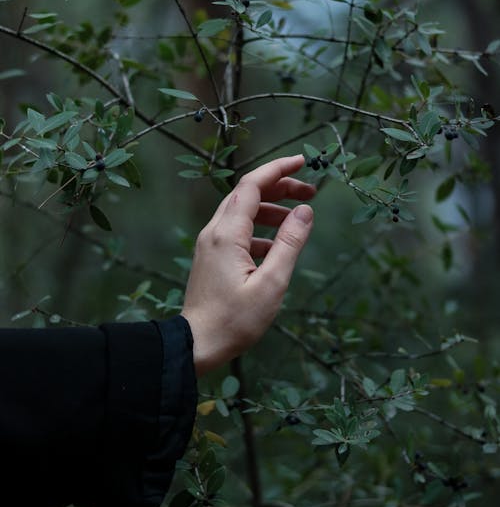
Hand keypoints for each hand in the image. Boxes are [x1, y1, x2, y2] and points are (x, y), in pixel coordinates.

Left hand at [181, 155, 314, 374]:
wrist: (196, 344)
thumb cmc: (235, 320)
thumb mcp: (272, 284)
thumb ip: (289, 244)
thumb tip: (305, 211)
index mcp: (227, 234)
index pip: (252, 184)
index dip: (278, 169)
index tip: (303, 161)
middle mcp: (214, 232)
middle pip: (246, 194)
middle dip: (278, 187)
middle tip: (309, 191)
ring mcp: (210, 244)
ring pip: (241, 212)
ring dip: (270, 209)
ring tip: (297, 220)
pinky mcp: (210, 257)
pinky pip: (236, 231)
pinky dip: (259, 230)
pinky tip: (276, 248)